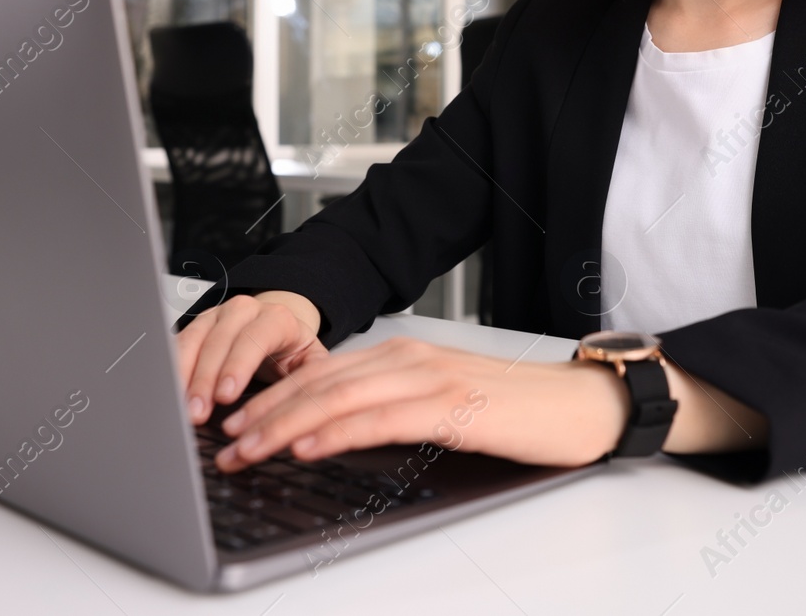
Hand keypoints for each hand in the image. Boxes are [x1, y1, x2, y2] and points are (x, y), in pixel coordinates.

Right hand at [176, 291, 328, 425]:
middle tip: (198, 412)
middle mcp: (243, 311)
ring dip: (183, 376)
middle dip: (205, 379)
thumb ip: (311, 378)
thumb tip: (312, 404)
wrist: (276, 327)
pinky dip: (171, 369)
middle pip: (219, 341)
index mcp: (276, 318)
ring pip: (194, 341)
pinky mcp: (196, 326)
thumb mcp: (310, 361)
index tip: (226, 395)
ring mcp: (216, 316)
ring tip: (181, 407)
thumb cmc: (291, 349)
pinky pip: (179, 344)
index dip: (239, 365)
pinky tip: (169, 391)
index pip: (256, 337)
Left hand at [210, 336, 630, 471]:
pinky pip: (381, 418)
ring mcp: (431, 378)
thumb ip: (389, 412)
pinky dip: (337, 431)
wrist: (582, 405)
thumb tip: (328, 438)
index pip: (319, 375)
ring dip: (284, 426)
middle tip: (222, 443)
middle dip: (262, 414)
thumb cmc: (514, 412)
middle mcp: (409, 359)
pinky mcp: (453, 405)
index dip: (269, 399)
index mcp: (401, 357)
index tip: (232, 425)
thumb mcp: (440, 407)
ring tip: (246, 448)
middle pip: (317, 384)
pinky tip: (307, 445)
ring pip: (338, 398)